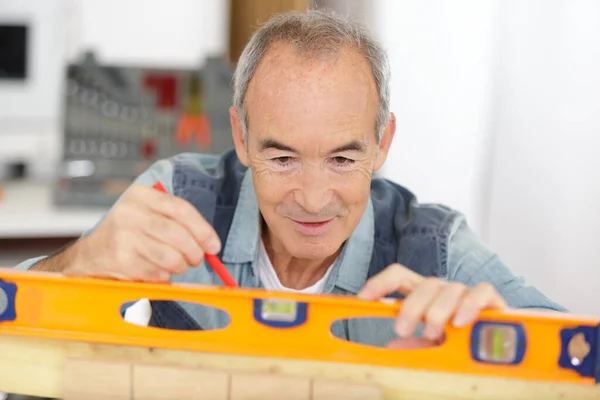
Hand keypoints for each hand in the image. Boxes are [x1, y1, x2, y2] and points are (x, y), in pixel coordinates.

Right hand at [64, 184, 220, 281]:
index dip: (203, 229)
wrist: (92, 252)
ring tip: (179, 265)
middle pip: (177, 234)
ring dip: (181, 266)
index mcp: (141, 195)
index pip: (181, 209)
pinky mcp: (120, 259)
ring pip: (169, 256)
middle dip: (195, 251)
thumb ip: (177, 221)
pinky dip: (164, 276)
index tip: (214, 245)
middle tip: (198, 259)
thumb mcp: (148, 214)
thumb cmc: (128, 233)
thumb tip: (210, 243)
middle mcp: (130, 212)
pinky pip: (156, 272)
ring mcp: (123, 236)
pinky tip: (160, 271)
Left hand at [357, 263, 506, 348]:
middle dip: (410, 306)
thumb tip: (391, 348)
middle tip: (402, 329)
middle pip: (423, 282)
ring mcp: (467, 294)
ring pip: (447, 287)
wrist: (499, 351)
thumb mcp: (431, 349)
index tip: (362, 299)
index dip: (380, 283)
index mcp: (424, 297)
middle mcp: (444, 291)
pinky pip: (481, 290)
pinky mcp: (492, 301)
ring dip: (436, 310)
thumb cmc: (461, 348)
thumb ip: (414, 346)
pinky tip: (460, 321)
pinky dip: (469, 304)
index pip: (399, 276)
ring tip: (432, 333)